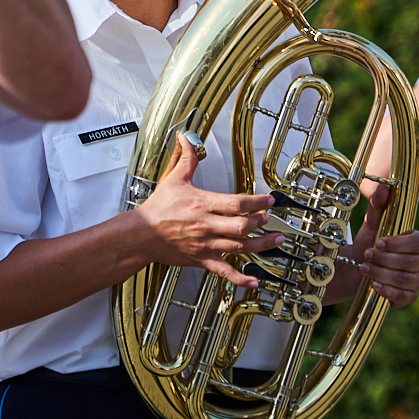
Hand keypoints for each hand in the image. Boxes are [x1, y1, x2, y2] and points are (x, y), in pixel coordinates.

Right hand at [133, 135, 282, 286]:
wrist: (141, 234)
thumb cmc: (158, 209)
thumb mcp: (174, 179)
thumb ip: (187, 159)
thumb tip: (187, 139)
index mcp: (203, 205)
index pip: (236, 203)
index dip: (257, 202)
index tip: (269, 200)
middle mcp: (207, 226)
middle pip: (241, 227)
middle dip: (260, 223)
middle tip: (270, 219)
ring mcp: (206, 245)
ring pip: (239, 248)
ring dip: (261, 245)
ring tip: (276, 241)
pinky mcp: (202, 260)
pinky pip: (224, 271)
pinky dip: (241, 278)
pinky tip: (254, 280)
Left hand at [344, 186, 418, 306]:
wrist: (355, 268)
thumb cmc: (368, 243)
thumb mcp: (370, 224)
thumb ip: (378, 206)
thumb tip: (385, 187)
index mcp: (418, 241)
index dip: (398, 244)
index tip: (378, 242)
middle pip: (411, 263)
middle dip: (385, 259)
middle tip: (366, 255)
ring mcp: (417, 280)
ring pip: (405, 280)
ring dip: (382, 274)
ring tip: (364, 268)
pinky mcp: (409, 296)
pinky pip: (405, 297)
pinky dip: (388, 292)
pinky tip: (374, 285)